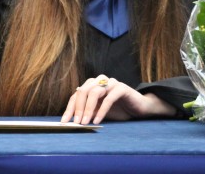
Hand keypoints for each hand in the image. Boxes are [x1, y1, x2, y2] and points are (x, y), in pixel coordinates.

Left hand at [60, 75, 175, 124]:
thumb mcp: (99, 113)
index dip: (70, 108)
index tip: (64, 122)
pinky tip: (98, 120)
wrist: (140, 108)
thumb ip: (88, 113)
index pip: (76, 95)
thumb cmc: (118, 110)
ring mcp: (111, 83)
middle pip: (83, 91)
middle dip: (77, 108)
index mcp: (92, 85)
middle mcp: (100, 81)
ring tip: (85, 122)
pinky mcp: (121, 88)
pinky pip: (108, 98)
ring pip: (94, 92)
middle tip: (76, 123)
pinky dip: (101, 110)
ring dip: (88, 109)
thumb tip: (73, 121)